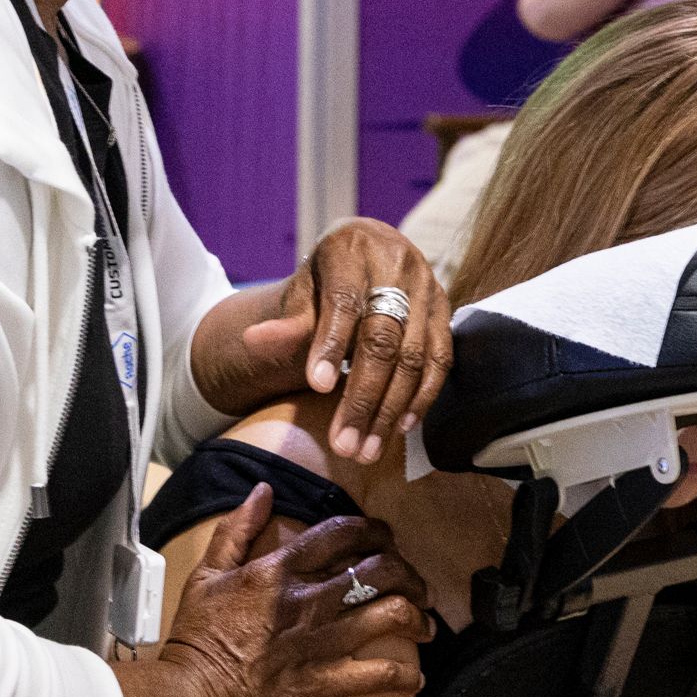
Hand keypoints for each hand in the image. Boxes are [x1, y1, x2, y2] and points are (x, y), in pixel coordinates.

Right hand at [161, 487, 431, 696]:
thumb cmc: (195, 640)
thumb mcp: (206, 575)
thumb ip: (236, 530)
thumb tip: (263, 490)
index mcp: (279, 571)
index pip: (342, 534)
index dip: (374, 531)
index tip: (387, 538)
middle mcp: (306, 602)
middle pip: (379, 570)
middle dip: (408, 573)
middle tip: (416, 585)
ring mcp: (318, 644)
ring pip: (389, 615)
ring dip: (417, 618)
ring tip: (426, 626)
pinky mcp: (322, 685)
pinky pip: (377, 675)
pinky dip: (404, 676)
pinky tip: (416, 677)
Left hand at [238, 220, 452, 459]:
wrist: (364, 264)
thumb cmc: (325, 285)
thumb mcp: (301, 295)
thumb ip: (285, 322)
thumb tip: (252, 341)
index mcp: (353, 247)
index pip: (344, 301)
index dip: (331, 344)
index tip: (315, 387)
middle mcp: (397, 261)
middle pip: (383, 336)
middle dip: (362, 396)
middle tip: (344, 443)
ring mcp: (428, 286)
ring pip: (414, 355)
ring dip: (391, 408)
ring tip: (366, 448)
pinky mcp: (445, 311)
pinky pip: (440, 360)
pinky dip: (422, 397)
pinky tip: (400, 427)